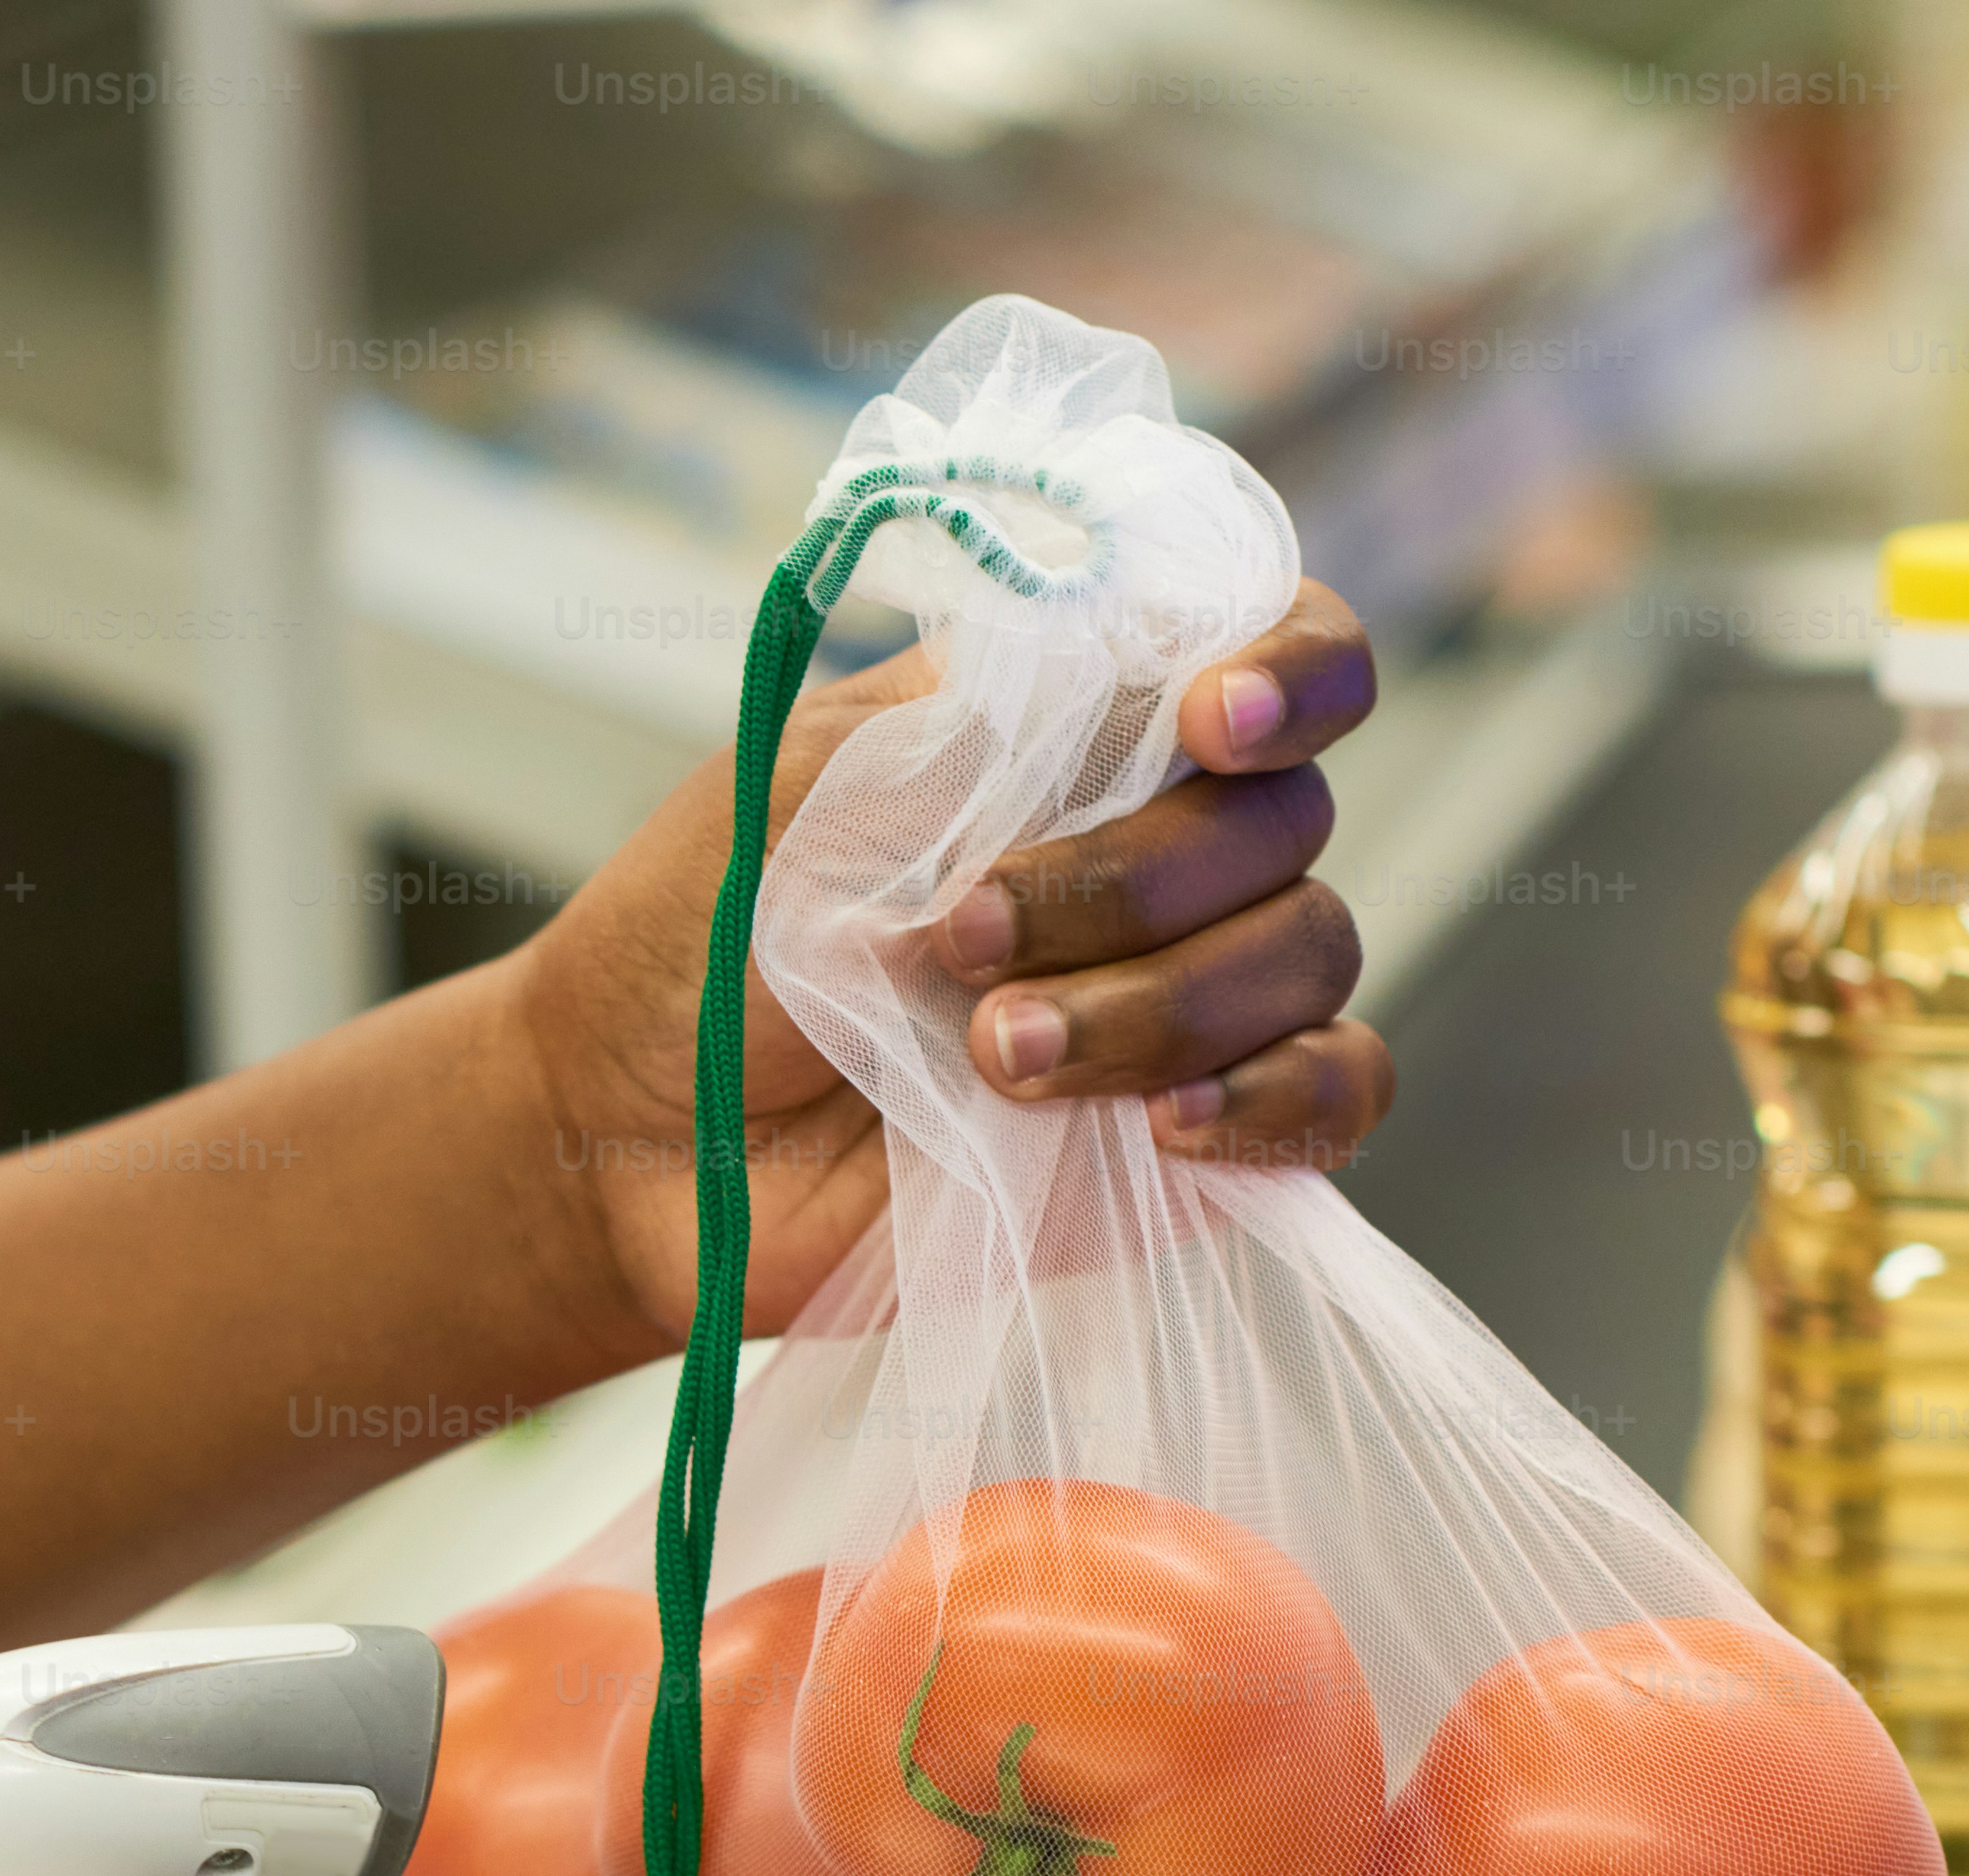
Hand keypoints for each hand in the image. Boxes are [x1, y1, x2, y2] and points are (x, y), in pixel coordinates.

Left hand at [506, 587, 1395, 1350]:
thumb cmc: (701, 938)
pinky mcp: (1188, 1137)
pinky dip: (1273, 1102)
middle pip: (1286, 822)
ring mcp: (1191, 993)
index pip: (1277, 645)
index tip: (1208, 725)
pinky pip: (1334, 1097)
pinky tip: (1161, 1125)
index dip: (1290, 668)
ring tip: (988, 1057)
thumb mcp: (804, 783)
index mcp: (1084, 730)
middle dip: (1130, 884)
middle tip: (955, 941)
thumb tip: (1146, 678)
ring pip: (1308, 956)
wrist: (635, 1135)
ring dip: (1156, 1005)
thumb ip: (976, 720)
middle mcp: (1167, 850)